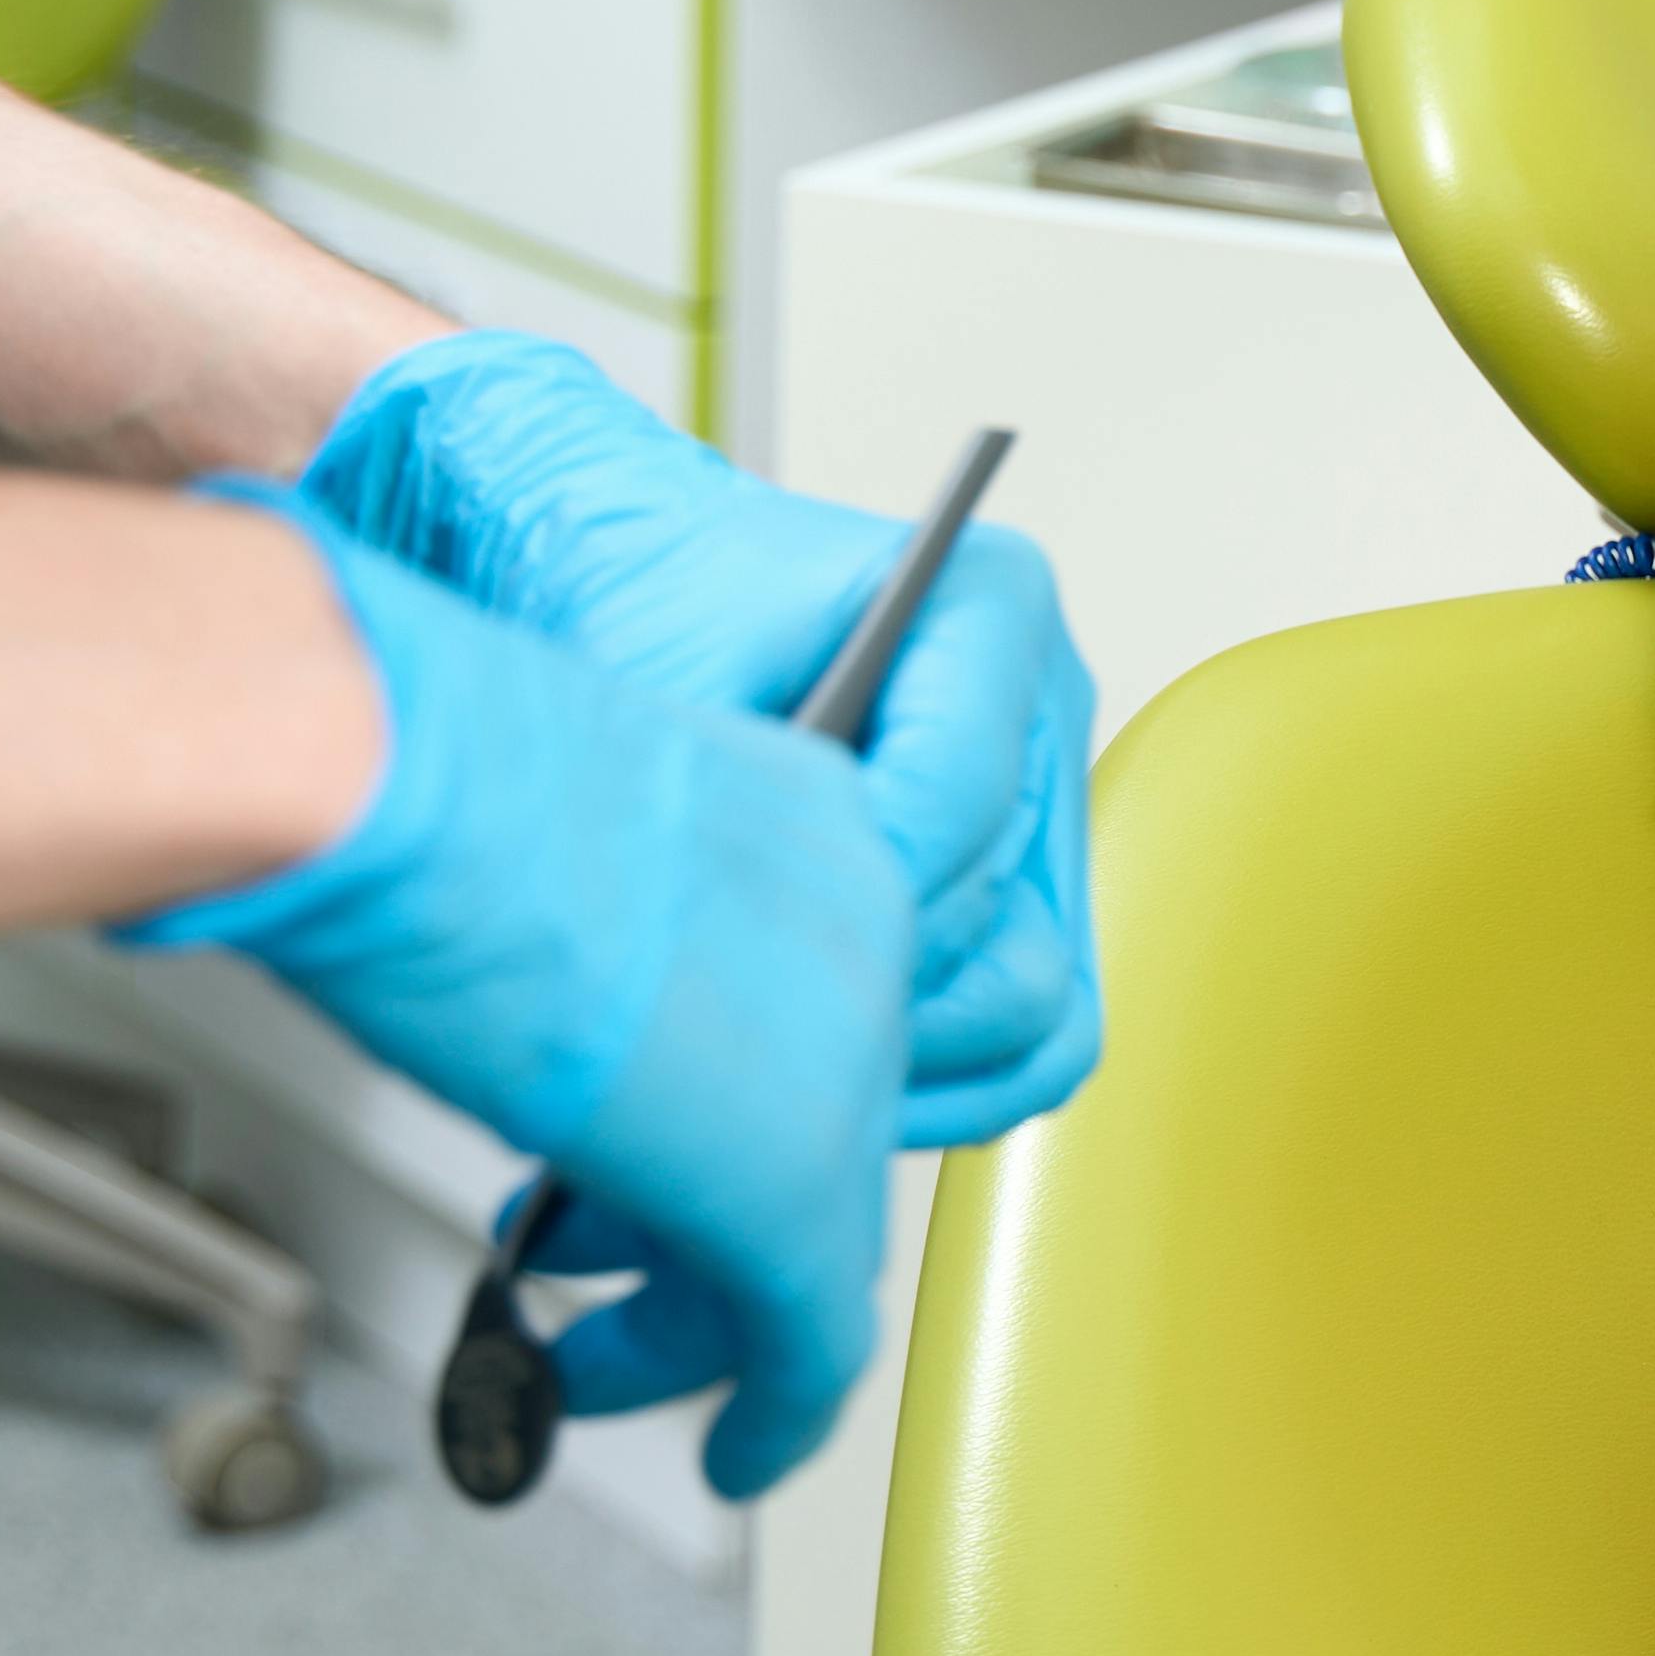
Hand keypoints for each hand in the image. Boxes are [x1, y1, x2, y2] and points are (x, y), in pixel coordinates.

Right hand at [128, 493, 909, 1499]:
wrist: (409, 785)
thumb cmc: (418, 774)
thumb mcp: (542, 839)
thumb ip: (591, 924)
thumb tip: (543, 1010)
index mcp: (814, 825)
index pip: (837, 1006)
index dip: (743, 1100)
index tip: (670, 1146)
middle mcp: (862, 935)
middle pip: (829, 1127)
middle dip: (708, 1222)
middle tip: (613, 1265)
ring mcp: (845, 1058)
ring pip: (811, 1241)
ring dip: (702, 1323)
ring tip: (596, 1362)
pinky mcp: (792, 1181)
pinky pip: (813, 1340)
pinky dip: (774, 1414)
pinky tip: (736, 1455)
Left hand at [302, 332, 1097, 1148]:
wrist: (614, 568)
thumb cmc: (642, 596)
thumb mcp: (670, 678)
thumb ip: (739, 808)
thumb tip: (778, 978)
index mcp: (991, 605)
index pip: (963, 796)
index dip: (863, 891)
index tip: (764, 933)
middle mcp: (1038, 708)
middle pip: (1009, 917)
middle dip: (883, 988)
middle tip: (768, 1031)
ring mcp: (1035, 806)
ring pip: (1040, 999)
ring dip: (920, 1058)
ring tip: (802, 1082)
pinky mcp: (1007, 890)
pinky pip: (1027, 1030)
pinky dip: (946, 1082)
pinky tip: (837, 1087)